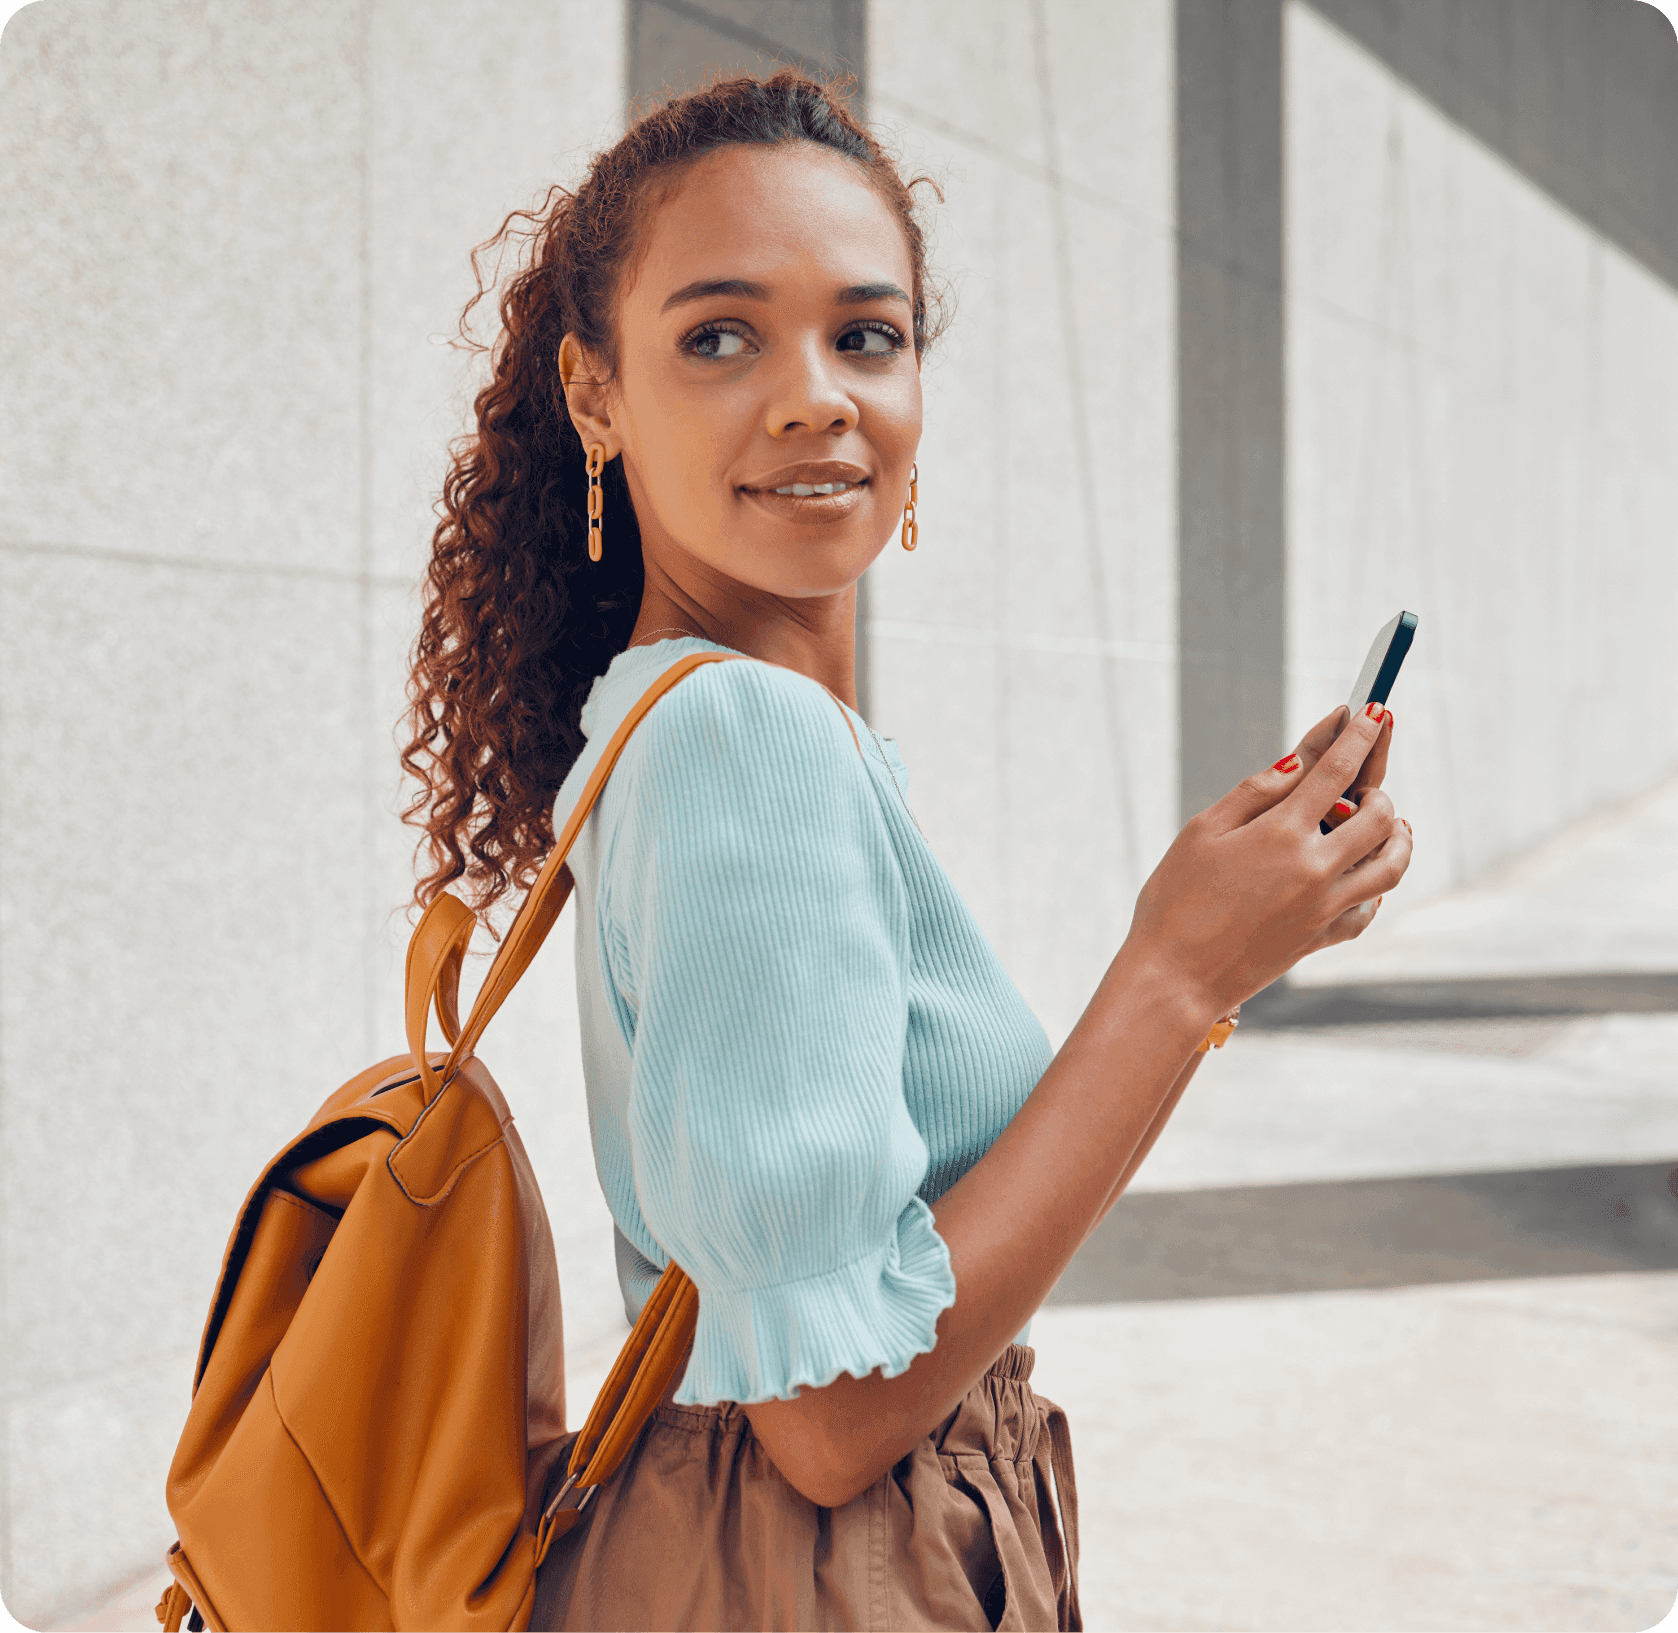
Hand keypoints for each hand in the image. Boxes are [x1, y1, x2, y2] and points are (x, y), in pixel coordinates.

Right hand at [1124, 701, 1411, 1017]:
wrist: (1175, 978)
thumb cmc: (1174, 902)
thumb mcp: (1201, 833)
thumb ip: (1254, 793)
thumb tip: (1299, 761)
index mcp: (1280, 834)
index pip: (1336, 770)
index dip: (1359, 735)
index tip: (1374, 713)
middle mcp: (1314, 868)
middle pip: (1378, 814)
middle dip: (1379, 786)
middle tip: (1367, 778)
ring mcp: (1324, 906)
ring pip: (1392, 863)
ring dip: (1398, 835)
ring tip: (1390, 821)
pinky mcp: (1322, 938)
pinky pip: (1370, 908)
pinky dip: (1377, 886)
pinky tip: (1366, 874)